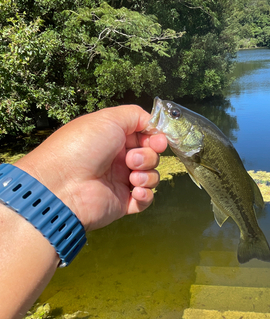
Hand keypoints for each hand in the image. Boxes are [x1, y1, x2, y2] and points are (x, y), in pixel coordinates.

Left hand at [15, 105, 167, 230]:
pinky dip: (146, 195)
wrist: (63, 185)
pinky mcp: (123, 203)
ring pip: (151, 177)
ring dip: (148, 175)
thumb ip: (136, 115)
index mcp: (114, 139)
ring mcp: (120, 181)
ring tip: (131, 177)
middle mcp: (118, 159)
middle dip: (148, 156)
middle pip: (151, 156)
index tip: (157, 141)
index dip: (155, 138)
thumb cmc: (82, 148)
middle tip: (132, 160)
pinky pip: (145, 199)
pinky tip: (135, 191)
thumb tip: (153, 123)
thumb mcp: (108, 119)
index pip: (145, 136)